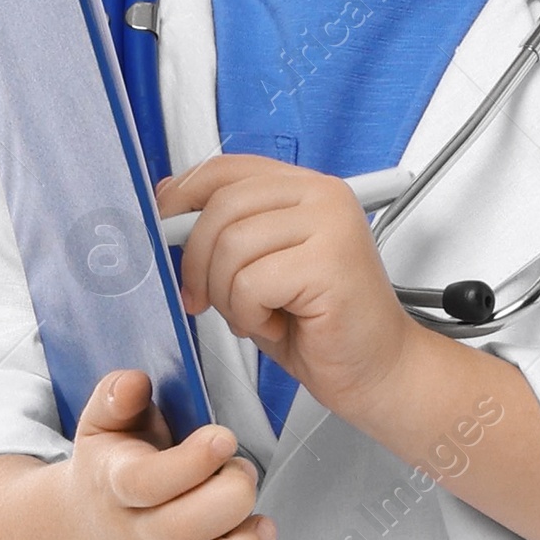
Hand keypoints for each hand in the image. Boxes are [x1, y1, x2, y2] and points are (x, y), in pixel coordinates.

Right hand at [65, 369, 274, 539]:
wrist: (82, 532)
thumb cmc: (111, 468)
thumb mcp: (104, 423)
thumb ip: (116, 396)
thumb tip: (135, 383)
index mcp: (113, 483)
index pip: (147, 482)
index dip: (192, 462)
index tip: (224, 439)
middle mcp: (129, 533)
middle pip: (178, 530)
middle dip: (229, 499)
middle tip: (245, 474)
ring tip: (262, 527)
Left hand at [159, 155, 419, 426]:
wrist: (376, 371)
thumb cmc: (321, 327)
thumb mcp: (261, 267)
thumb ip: (226, 233)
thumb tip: (170, 214)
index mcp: (306, 188)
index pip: (228, 169)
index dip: (184, 195)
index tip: (164, 226)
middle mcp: (322, 196)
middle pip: (222, 206)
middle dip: (198, 261)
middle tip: (203, 297)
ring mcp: (330, 224)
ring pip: (232, 245)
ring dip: (227, 295)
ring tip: (256, 314)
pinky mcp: (329, 262)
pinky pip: (251, 282)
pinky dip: (249, 315)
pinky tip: (276, 323)